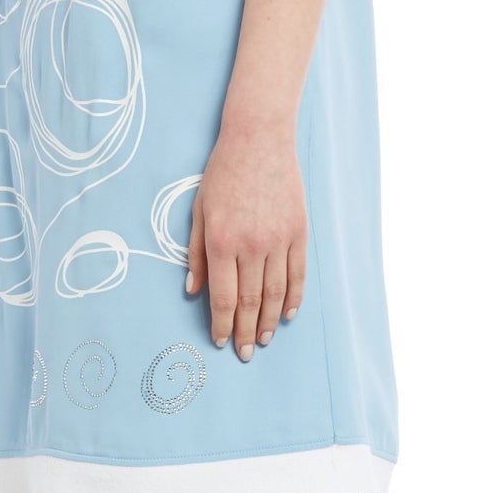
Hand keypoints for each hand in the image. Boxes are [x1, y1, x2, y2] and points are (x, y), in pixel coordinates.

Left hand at [185, 115, 306, 358]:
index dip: (222, 324)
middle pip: (252, 302)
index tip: (221, 341)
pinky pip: (298, 274)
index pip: (224, 297)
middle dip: (247, 332)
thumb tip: (193, 291)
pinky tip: (289, 315)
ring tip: (266, 340)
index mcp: (221, 242)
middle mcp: (251, 245)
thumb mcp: (198, 211)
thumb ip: (195, 253)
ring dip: (271, 322)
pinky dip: (294, 298)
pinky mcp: (299, 232)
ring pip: (277, 294)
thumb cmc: (222, 174)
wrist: (259, 139)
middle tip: (246, 353)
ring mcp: (279, 239)